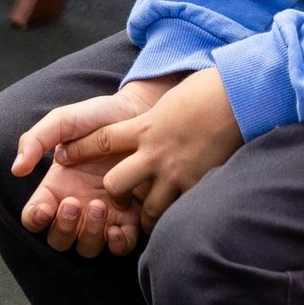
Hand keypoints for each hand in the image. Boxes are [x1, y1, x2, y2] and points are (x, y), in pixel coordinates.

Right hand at [14, 79, 174, 256]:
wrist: (140, 111)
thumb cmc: (99, 118)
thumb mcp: (64, 121)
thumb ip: (36, 140)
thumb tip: (17, 170)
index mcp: (57, 188)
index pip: (34, 218)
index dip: (34, 220)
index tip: (44, 208)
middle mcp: (78, 207)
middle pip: (59, 240)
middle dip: (64, 228)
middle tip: (75, 202)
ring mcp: (104, 215)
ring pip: (88, 247)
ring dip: (89, 234)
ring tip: (100, 204)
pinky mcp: (132, 218)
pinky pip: (121, 246)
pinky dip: (117, 244)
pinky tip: (117, 226)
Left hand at [61, 67, 245, 229]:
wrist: (240, 95)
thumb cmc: (208, 89)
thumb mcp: (171, 100)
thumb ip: (154, 118)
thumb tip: (149, 122)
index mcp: (145, 126)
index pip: (102, 141)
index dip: (79, 149)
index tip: (63, 156)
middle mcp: (154, 152)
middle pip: (115, 184)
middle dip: (114, 194)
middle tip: (121, 195)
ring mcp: (175, 172)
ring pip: (146, 208)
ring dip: (146, 213)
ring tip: (150, 214)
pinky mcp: (197, 184)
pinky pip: (177, 211)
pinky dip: (175, 215)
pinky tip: (178, 214)